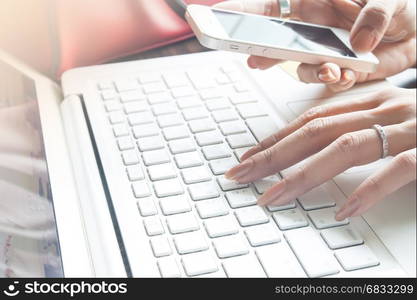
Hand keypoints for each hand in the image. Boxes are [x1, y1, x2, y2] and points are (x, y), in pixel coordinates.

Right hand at [214, 0, 415, 90]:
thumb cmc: (401, 6)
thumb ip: (376, 10)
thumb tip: (359, 40)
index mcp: (313, 1)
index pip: (271, 6)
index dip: (242, 12)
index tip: (218, 17)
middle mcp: (311, 27)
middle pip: (274, 41)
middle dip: (263, 52)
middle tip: (255, 61)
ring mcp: (322, 50)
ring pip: (299, 66)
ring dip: (310, 71)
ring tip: (331, 69)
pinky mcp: (336, 69)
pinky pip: (325, 79)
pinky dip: (335, 80)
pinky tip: (347, 73)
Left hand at [225, 87, 415, 218]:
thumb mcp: (390, 118)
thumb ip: (357, 127)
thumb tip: (314, 148)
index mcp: (372, 101)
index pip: (310, 118)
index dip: (275, 137)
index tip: (248, 156)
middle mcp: (385, 109)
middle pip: (314, 131)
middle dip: (272, 155)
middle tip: (239, 175)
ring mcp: (410, 128)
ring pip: (344, 148)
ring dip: (303, 174)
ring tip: (274, 197)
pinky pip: (397, 169)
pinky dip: (367, 190)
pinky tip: (342, 211)